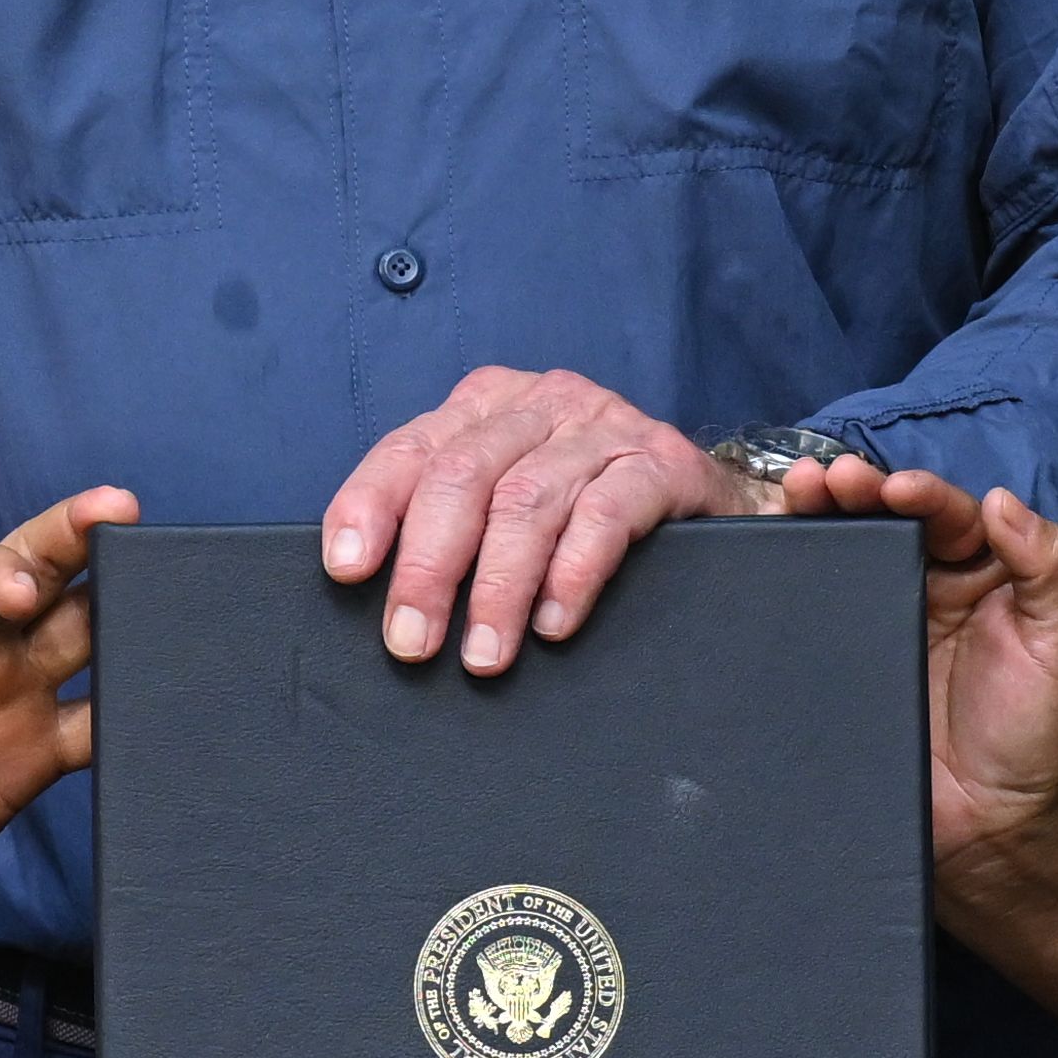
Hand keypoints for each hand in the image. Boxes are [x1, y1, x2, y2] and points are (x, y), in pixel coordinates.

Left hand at [0, 489, 128, 901]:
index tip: (20, 592)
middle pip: (39, 573)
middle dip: (80, 538)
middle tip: (122, 511)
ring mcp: (15, 691)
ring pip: (84, 634)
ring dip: (124, 615)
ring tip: (169, 604)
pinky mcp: (40, 753)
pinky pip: (97, 726)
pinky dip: (132, 717)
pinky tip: (167, 708)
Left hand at [319, 368, 750, 674]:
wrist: (711, 499)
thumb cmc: (587, 506)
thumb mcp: (508, 500)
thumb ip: (451, 524)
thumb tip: (376, 593)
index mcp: (486, 405)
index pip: (410, 450)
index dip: (370, 505)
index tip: (346, 568)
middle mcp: (541, 403)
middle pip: (463, 476)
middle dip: (429, 566)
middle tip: (412, 641)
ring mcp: (604, 426)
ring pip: (528, 500)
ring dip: (499, 586)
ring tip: (484, 654)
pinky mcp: (663, 462)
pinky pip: (607, 513)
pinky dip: (572, 573)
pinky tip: (554, 622)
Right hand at [778, 454, 1057, 884]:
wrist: (984, 830)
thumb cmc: (1032, 736)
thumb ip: (1048, 570)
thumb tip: (1002, 498)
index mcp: (983, 573)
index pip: (948, 514)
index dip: (920, 492)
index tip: (891, 488)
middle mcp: (926, 586)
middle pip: (884, 519)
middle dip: (853, 489)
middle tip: (823, 480)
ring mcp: (876, 622)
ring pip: (843, 552)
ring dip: (815, 516)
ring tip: (793, 493)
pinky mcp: (837, 662)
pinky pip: (811, 611)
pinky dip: (786, 574)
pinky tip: (764, 552)